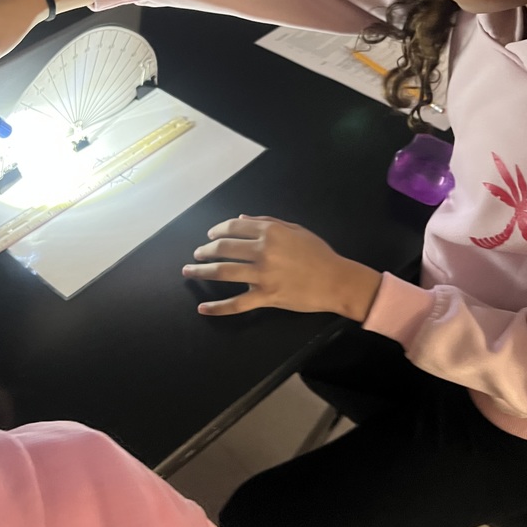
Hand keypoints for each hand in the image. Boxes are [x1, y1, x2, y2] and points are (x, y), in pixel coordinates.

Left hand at [182, 214, 381, 317]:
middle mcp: (262, 251)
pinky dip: (217, 307)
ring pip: (223, 272)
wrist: (336, 280)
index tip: (210, 236)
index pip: (234, 227)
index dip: (217, 230)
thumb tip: (241, 218)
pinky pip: (236, 303)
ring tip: (189, 271)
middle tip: (197, 254)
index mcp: (269, 231)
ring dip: (202, 271)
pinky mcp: (266, 297)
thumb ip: (267, 222)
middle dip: (205, 250)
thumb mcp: (295, 229)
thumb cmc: (318, 253)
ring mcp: (262, 275)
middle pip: (224, 248)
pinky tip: (203, 308)